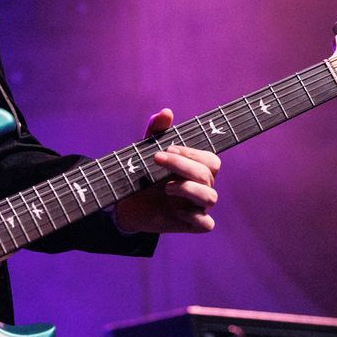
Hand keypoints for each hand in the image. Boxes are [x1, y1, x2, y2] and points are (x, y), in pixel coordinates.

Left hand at [112, 108, 220, 233]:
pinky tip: (175, 209)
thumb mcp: (146, 149)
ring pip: (211, 197)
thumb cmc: (143, 174)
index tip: (168, 148)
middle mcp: (201, 187)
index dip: (192, 153)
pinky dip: (194, 216)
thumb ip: (156, 130)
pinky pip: (206, 224)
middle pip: (208, 174)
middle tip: (157, 159)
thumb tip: (166, 112)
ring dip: (188, 188)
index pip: (210, 160)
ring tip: (166, 187)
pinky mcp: (191, 225)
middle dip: (182, 164)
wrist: (126, 205)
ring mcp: (197, 207)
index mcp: (197, 170)